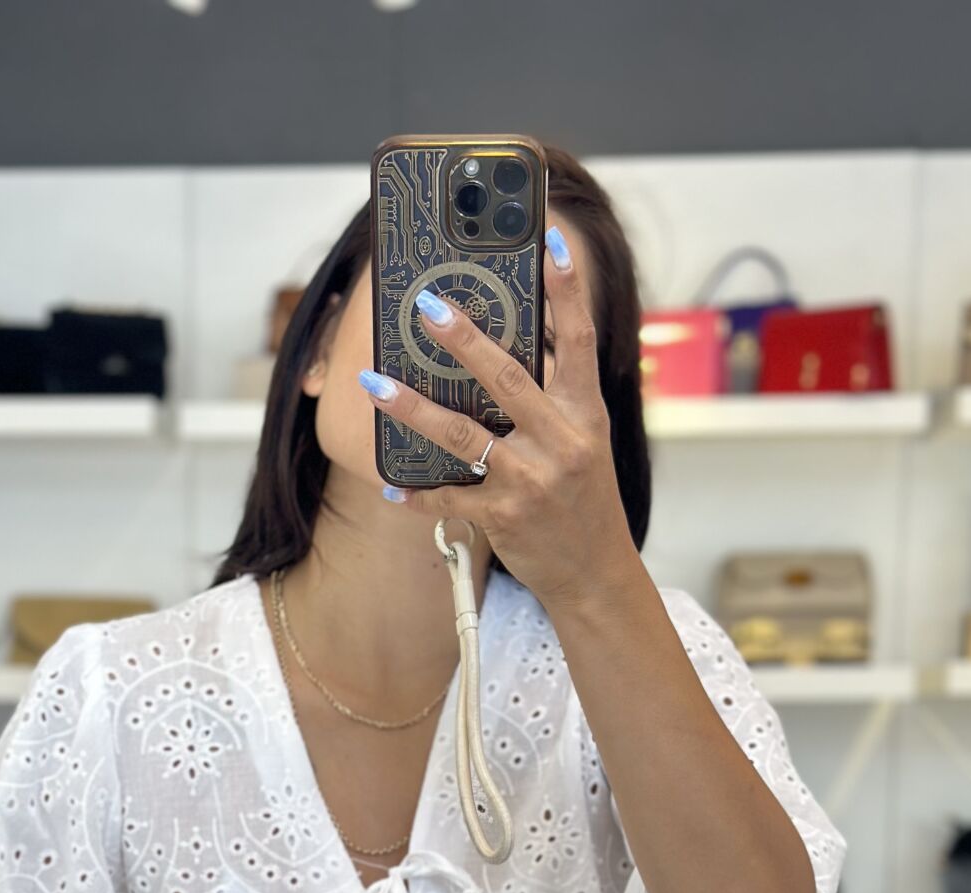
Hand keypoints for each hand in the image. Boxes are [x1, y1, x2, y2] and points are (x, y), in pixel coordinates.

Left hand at [359, 229, 640, 613]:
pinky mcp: (503, 518)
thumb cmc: (583, 498)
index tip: (550, 241)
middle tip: (426, 304)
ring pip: (462, 435)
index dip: (567, 288)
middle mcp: (561, 440)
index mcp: (584, 412)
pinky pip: (448, 498)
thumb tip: (504, 348)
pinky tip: (390, 484)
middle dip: (463, 339)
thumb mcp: (582, 441)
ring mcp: (531, 480)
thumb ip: (552, 397)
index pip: (580, 337)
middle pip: (506, 378)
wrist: (595, 572)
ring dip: (412, 408)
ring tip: (375, 383)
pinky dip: (416, 492)